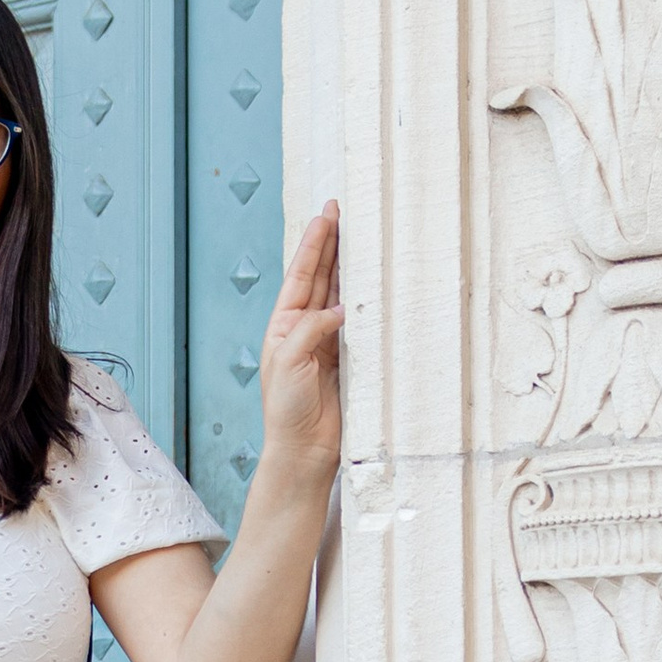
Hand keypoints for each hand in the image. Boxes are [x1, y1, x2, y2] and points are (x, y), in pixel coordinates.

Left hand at [258, 202, 341, 489]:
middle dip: (333, 244)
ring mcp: (330, 342)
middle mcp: (306, 328)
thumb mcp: (289, 361)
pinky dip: (369, 302)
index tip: (326, 215)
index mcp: (284, 325)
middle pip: (323, 277)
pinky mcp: (351, 358)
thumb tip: (341, 308)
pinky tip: (376, 282)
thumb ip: (313, 329)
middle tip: (344, 212)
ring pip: (343, 295)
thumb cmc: (286, 411)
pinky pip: (362, 323)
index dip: (314, 244)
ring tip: (363, 236)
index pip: (301, 275)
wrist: (304, 450)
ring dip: (351, 267)